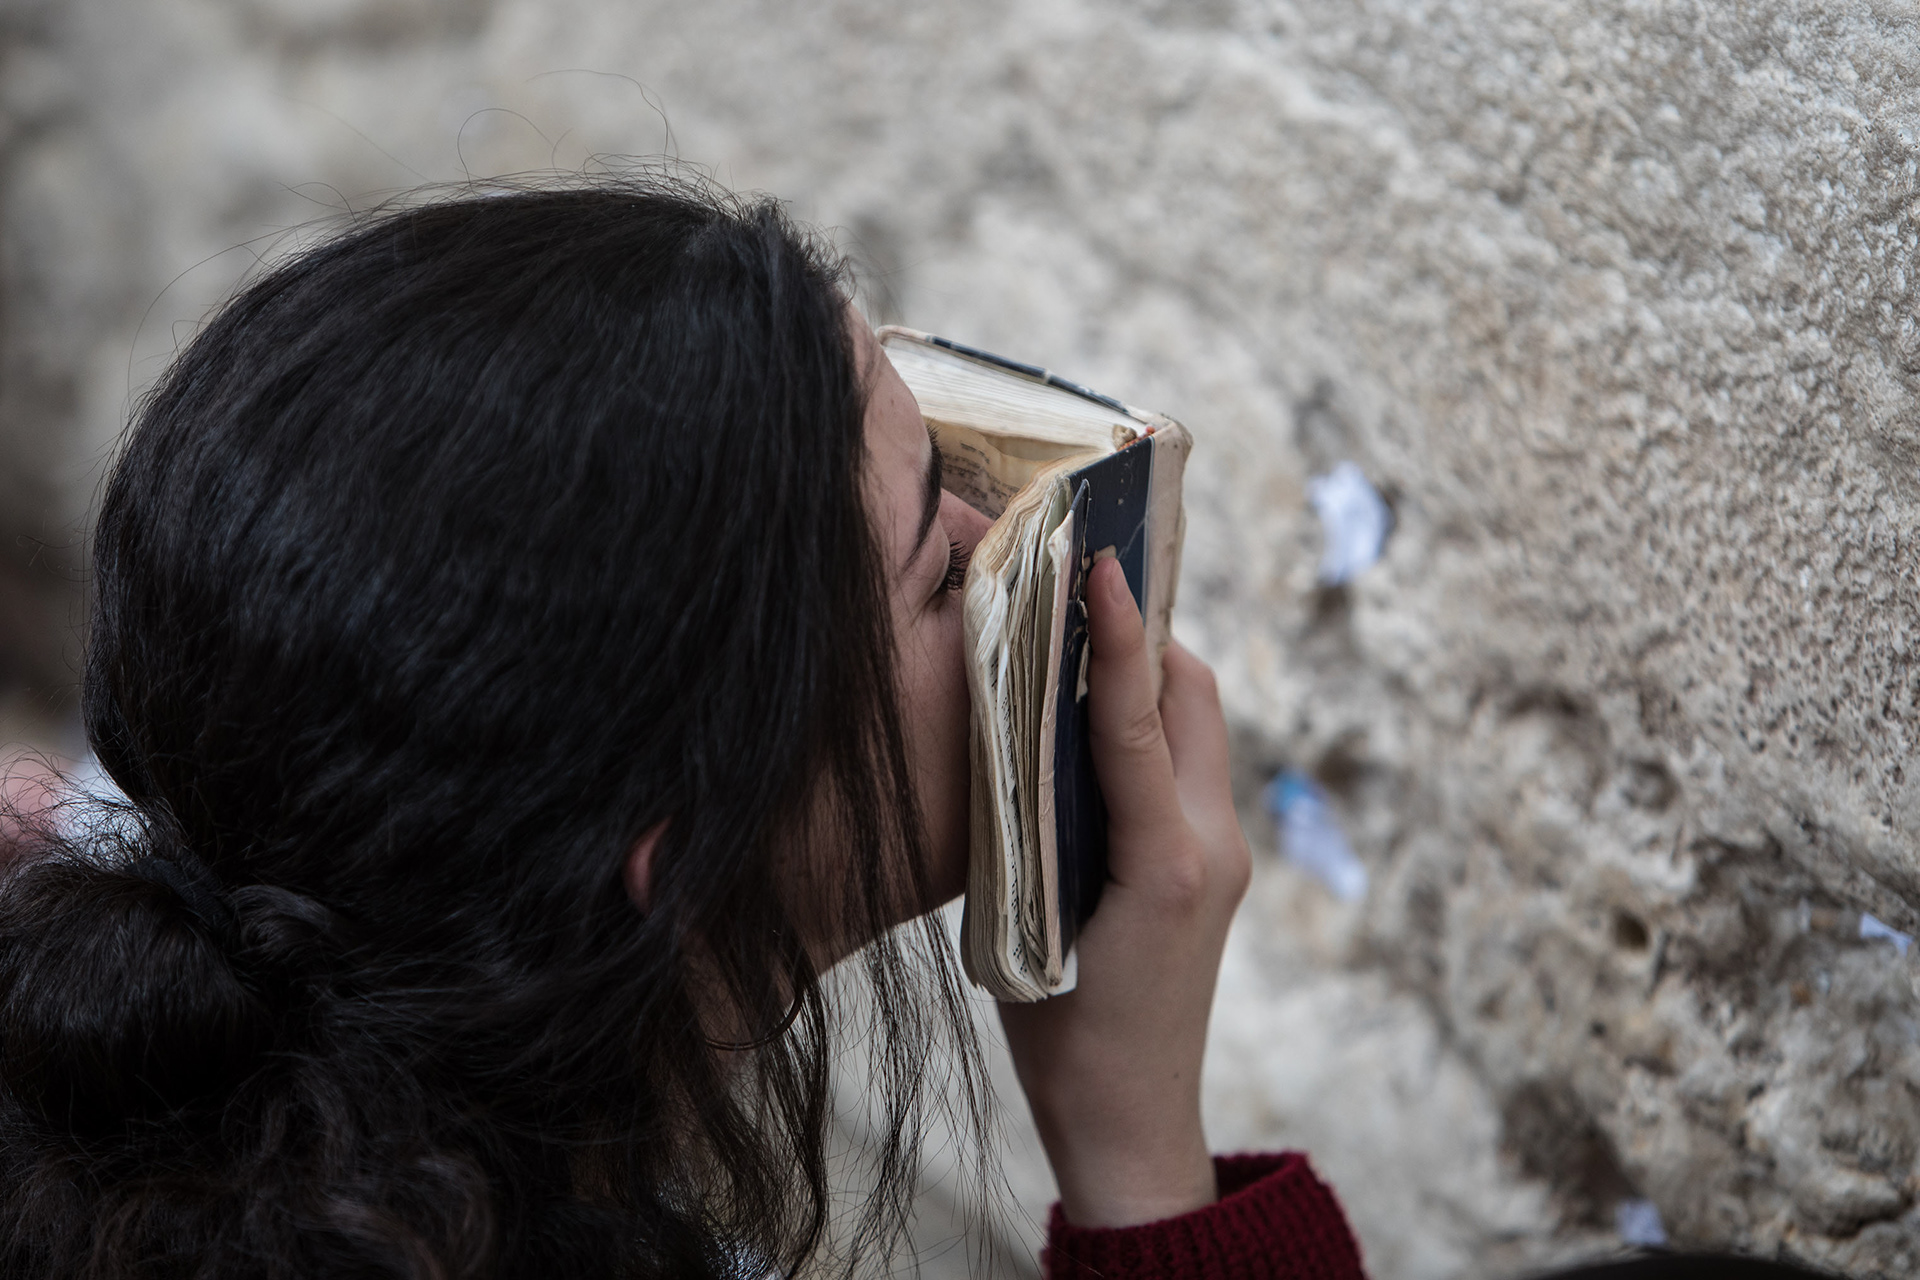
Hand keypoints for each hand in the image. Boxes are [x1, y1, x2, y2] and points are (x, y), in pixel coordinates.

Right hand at [997, 556, 1251, 1227]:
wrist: (1131, 1122)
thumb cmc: (1066, 1041)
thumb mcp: (1031, 922)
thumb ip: (1038, 825)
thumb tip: (1027, 732)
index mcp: (1165, 862)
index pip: (1138, 718)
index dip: (1116, 637)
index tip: (1099, 565)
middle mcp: (1211, 846)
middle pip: (1192, 699)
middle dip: (1142, 639)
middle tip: (1078, 597)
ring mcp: (1221, 857)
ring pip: (1195, 728)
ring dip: (1148, 680)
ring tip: (1079, 649)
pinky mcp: (1213, 870)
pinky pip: (1187, 769)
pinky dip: (1150, 729)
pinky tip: (1092, 730)